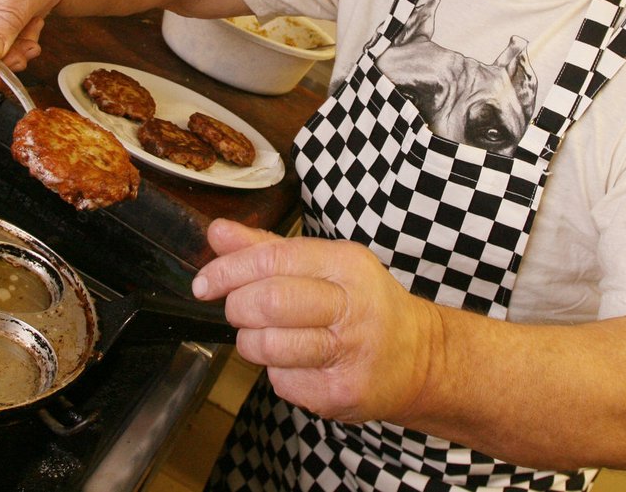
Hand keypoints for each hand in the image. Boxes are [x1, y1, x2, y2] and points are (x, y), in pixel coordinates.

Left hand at [192, 219, 436, 423]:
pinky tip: (298, 362)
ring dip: (251, 343)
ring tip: (267, 337)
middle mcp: (352, 306)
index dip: (228, 271)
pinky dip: (276, 372)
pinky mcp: (341, 393)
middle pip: (268, 302)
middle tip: (239, 310)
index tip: (205, 282)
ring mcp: (349, 352)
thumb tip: (217, 232)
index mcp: (346, 264)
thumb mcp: (325, 264)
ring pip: (268, 346)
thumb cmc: (363, 304)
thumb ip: (267, 248)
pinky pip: (281, 381)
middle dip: (238, 307)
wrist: (420, 358)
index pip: (272, 260)